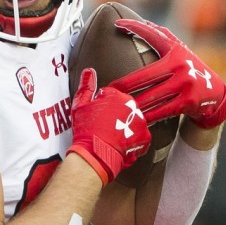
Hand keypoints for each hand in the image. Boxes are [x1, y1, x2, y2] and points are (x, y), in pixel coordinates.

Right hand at [67, 67, 150, 184]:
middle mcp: (132, 106)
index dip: (102, 107)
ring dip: (125, 127)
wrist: (95, 153)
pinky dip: (133, 141)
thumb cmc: (86, 130)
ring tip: (112, 138)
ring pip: (133, 121)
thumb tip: (89, 71)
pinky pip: (140, 137)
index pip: (111, 96)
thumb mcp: (80, 105)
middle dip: (116, 116)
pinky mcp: (145, 138)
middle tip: (104, 128)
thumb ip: (86, 85)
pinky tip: (121, 145)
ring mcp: (140, 122)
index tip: (97, 117)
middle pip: (124, 108)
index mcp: (117, 95)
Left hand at [112, 19, 225, 128]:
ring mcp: (185, 85)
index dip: (134, 28)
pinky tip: (135, 119)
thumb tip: (141, 22)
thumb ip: (161, 36)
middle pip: (145, 77)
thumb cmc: (190, 69)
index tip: (116, 25)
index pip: (152, 36)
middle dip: (124, 85)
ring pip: (151, 97)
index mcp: (176, 52)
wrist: (215, 95)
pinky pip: (161, 111)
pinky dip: (147, 116)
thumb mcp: (179, 51)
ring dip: (133, 104)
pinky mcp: (188, 103)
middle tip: (107, 90)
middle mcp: (181, 66)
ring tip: (116, 107)